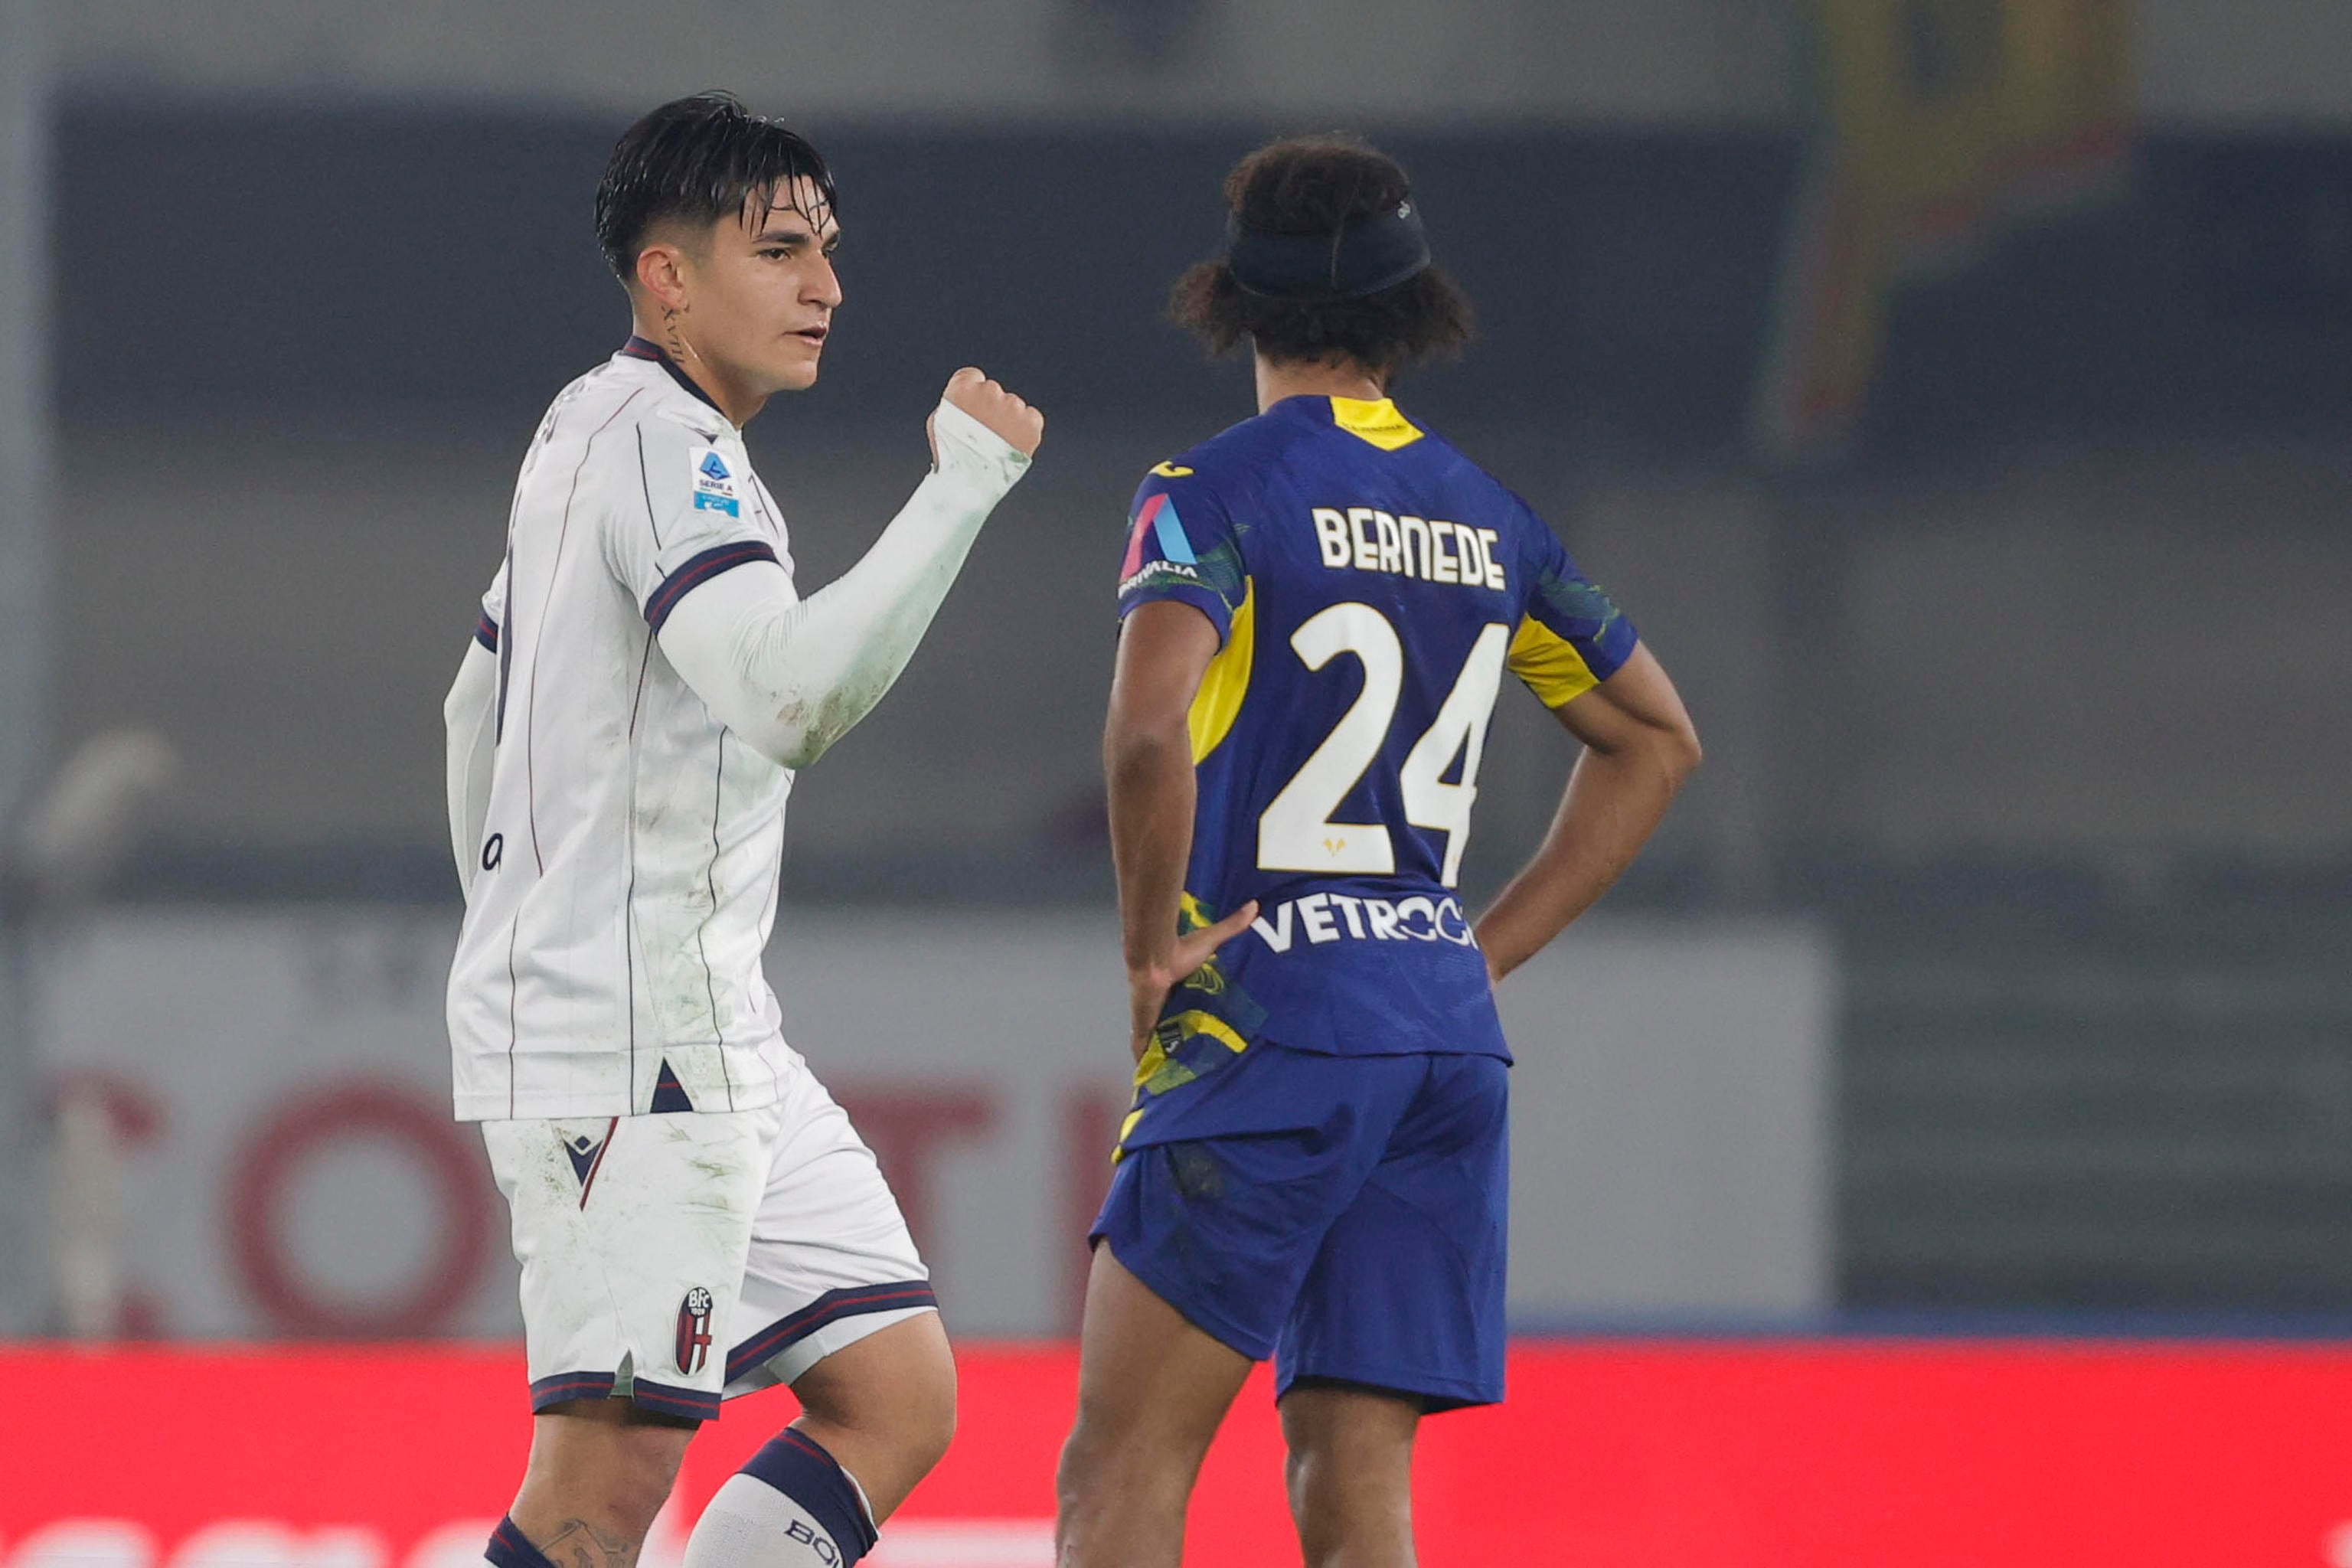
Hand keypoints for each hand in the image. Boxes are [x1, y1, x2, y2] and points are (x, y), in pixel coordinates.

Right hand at [933, 366, 1044, 458]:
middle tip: (985, 432)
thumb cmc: (951, 456)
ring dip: (1008, 419)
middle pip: (992, 392)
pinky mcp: (1031, 421)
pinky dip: (1025, 429)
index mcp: (963, 388)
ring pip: (1012, 406)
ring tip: (998, 444)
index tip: (972, 407)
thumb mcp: (939, 423)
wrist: (972, 483)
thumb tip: (964, 401)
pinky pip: (1030, 418)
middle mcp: (989, 391)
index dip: (972, 394)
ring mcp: (1013, 405)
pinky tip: (1012, 444)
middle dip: (990, 408)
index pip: (973, 376)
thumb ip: (954, 404)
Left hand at [1126, 901, 1258, 1064]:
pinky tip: (1147, 1079)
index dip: (1181, 1015)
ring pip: (1153, 1041)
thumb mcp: (1210, 940)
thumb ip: (1231, 926)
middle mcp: (1159, 1003)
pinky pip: (1142, 1048)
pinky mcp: (1143, 1025)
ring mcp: (1149, 1016)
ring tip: (1171, 1073)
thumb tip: (1254, 905)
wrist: (1154, 958)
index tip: (1191, 1026)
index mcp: (1172, 988)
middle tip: (1187, 1055)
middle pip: (1165, 1025)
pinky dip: (1144, 1062)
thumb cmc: (1179, 950)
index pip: (1177, 1004)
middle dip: (1172, 1039)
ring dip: (1159, 1054)